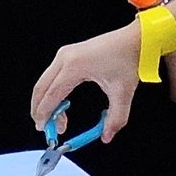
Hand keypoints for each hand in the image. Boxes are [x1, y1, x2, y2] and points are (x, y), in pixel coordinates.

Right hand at [31, 24, 138, 138]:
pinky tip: (62, 105)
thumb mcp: (122, 93)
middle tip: (47, 128)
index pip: (50, 96)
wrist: (136, 39)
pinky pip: (52, 77)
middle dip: (40, 110)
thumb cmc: (128, 58)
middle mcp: (65, 58)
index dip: (45, 115)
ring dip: (46, 102)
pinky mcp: (68, 54)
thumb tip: (107, 135)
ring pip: (44, 83)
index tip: (45, 129)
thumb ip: (115, 118)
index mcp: (74, 66)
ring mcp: (65, 54)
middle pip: (41, 89)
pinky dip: (51, 92)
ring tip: (59, 119)